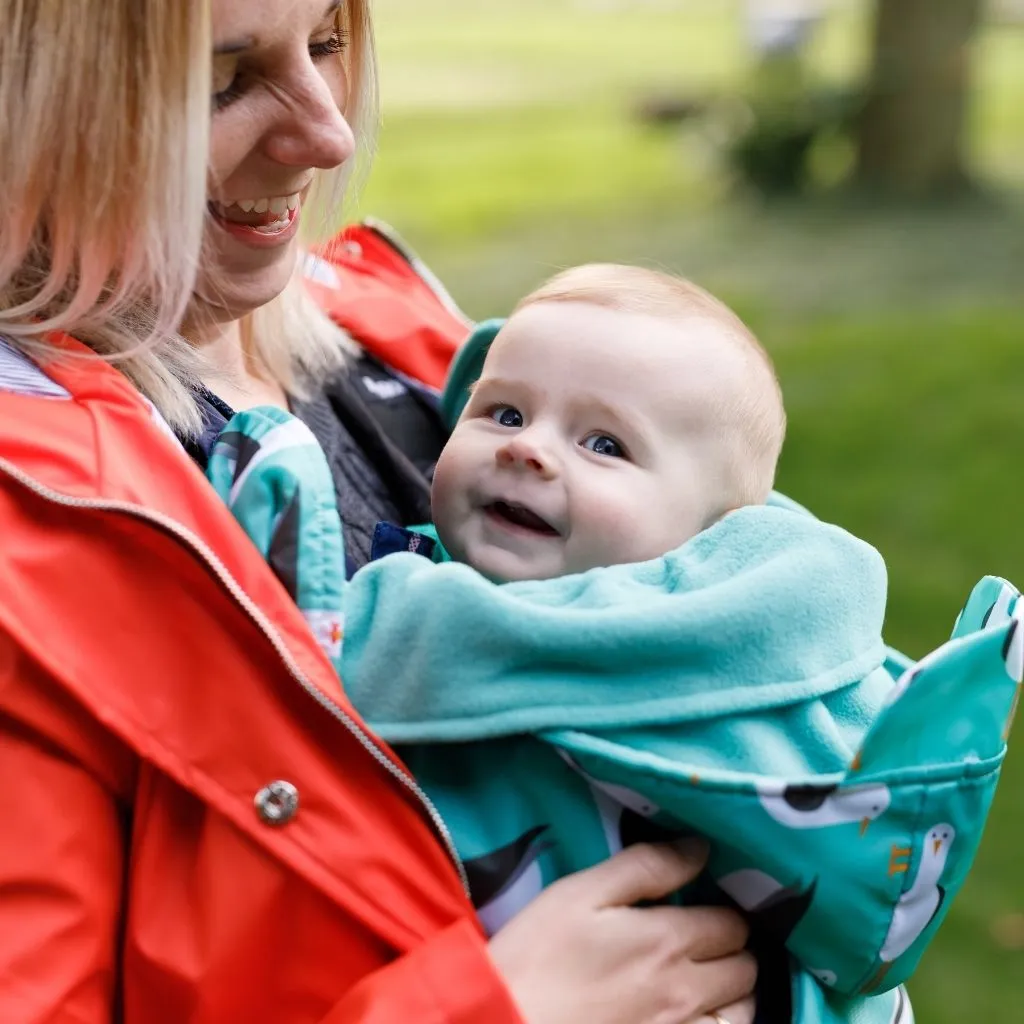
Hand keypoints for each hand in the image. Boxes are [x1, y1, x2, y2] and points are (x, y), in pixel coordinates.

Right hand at [488, 841, 757, 1023]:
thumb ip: (645, 866)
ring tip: (702, 978)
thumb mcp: (579, 892)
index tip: (699, 906)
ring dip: (732, 990)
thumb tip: (700, 847)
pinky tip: (692, 1014)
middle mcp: (686, 991)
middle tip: (699, 939)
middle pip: (744, 965)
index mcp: (667, 941)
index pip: (731, 921)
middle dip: (729, 947)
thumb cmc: (537, 955)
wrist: (506, 1023)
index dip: (720, 909)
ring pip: (743, 1010)